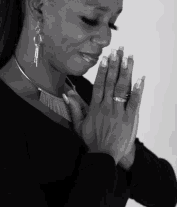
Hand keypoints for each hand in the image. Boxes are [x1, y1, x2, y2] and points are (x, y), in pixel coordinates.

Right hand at [71, 46, 144, 164]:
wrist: (103, 156)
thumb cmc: (91, 141)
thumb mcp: (78, 125)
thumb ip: (74, 108)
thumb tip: (66, 94)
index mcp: (95, 107)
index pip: (99, 84)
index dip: (102, 70)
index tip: (105, 58)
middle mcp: (106, 106)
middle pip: (111, 81)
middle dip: (115, 64)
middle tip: (118, 50)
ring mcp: (118, 111)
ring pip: (122, 88)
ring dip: (126, 72)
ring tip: (129, 57)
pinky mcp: (129, 118)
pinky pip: (134, 102)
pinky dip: (138, 90)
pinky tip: (141, 78)